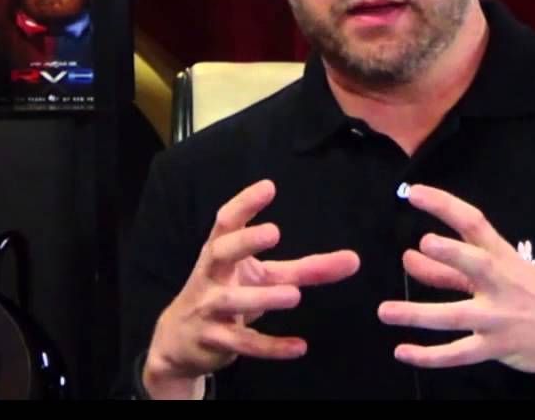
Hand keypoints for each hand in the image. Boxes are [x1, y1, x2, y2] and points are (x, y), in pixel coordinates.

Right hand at [143, 179, 360, 398]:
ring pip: (232, 300)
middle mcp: (210, 275)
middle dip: (245, 242)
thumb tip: (354, 260)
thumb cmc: (226, 294)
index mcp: (219, 252)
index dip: (245, 203)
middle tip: (274, 232)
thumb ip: (307, 269)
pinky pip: (242, 343)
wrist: (179, 341)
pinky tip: (299, 347)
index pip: (226, 222)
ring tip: (294, 295)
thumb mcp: (263, 277)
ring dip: (263, 297)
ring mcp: (209, 308)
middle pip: (220, 252)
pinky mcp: (214, 340)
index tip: (268, 187)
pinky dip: (270, 346)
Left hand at [377, 184, 534, 394]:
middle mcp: (502, 284)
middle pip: (475, 265)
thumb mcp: (506, 273)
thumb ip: (453, 269)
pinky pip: (459, 354)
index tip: (414, 192)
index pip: (473, 223)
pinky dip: (429, 356)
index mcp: (505, 258)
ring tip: (384, 311)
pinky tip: (403, 352)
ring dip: (417, 314)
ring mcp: (499, 318)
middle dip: (450, 255)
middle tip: (419, 247)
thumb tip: (410, 257)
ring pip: (454, 316)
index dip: (444, 205)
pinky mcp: (497, 348)